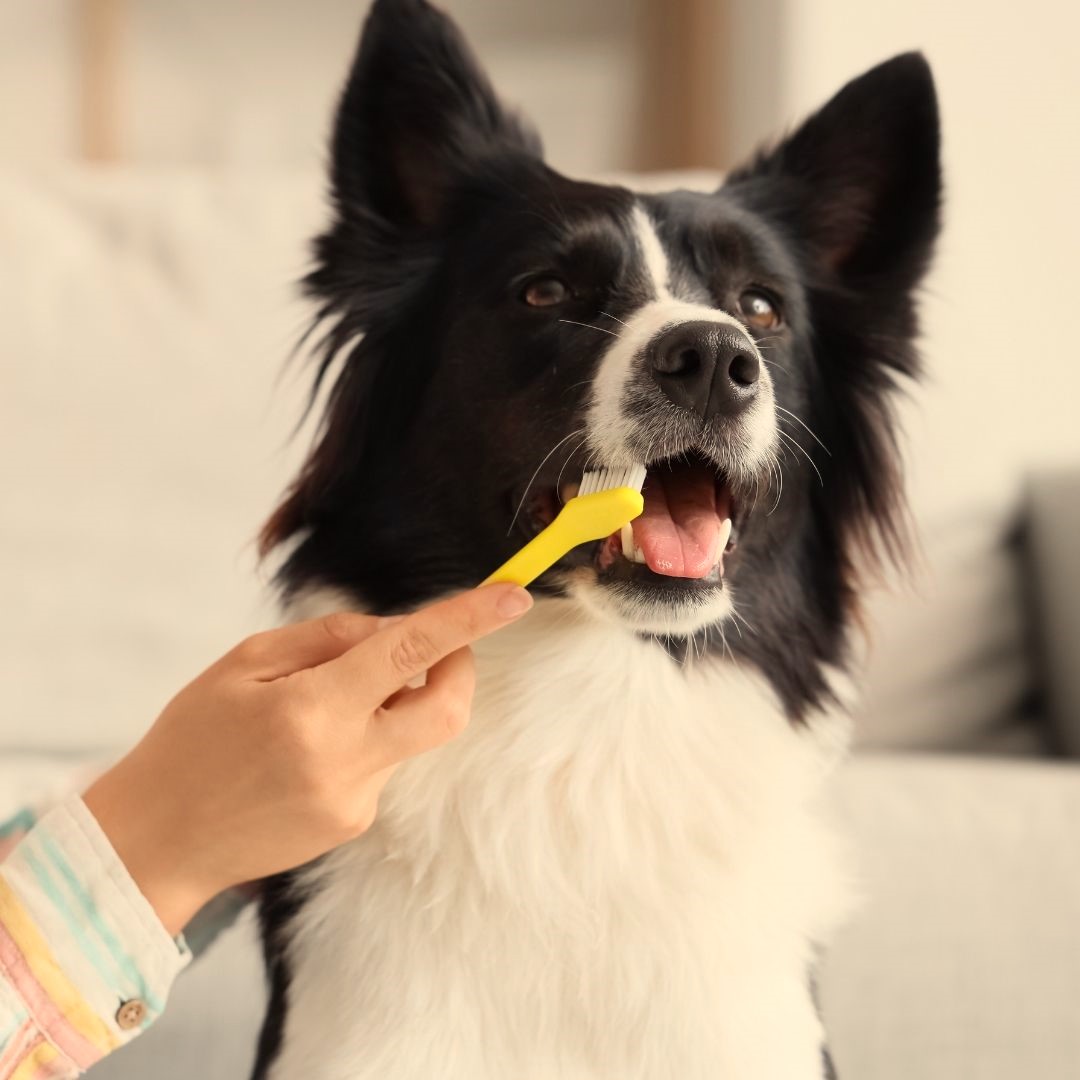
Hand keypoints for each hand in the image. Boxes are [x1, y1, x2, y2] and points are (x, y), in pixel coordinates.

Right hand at [82, 583, 532, 934]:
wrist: (156, 842)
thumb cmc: (190, 740)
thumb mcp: (244, 663)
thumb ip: (327, 639)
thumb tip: (394, 631)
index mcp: (312, 711)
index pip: (411, 653)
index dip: (469, 622)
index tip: (513, 597)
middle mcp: (345, 761)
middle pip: (448, 710)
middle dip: (458, 669)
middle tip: (430, 648)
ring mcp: (355, 802)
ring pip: (409, 733)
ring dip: (390, 704)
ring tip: (316, 708)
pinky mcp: (354, 826)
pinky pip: (383, 764)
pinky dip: (363, 738)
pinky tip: (305, 753)